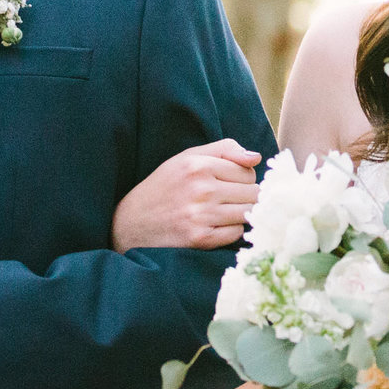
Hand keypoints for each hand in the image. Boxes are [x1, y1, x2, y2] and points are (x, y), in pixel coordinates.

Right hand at [114, 140, 260, 250]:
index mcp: (199, 165)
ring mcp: (201, 215)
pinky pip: (237, 233)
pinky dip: (231, 230)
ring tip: (223, 211)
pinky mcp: (201, 238)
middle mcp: (202, 189)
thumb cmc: (165, 186)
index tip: (230, 183)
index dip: (244, 178)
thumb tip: (256, 157)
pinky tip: (215, 225)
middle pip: (253, 193)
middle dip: (246, 195)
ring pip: (248, 213)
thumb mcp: (187, 158)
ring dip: (241, 213)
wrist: (132, 222)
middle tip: (228, 199)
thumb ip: (224, 149)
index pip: (249, 172)